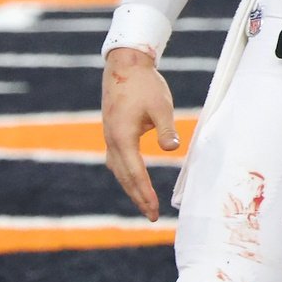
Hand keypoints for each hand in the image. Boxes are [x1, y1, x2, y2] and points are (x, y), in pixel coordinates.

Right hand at [101, 47, 179, 220]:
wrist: (125, 65)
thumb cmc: (144, 84)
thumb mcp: (161, 105)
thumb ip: (166, 129)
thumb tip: (172, 149)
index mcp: (122, 138)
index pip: (135, 173)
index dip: (145, 193)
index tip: (154, 210)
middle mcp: (112, 141)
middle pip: (125, 177)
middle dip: (137, 197)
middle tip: (151, 215)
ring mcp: (109, 137)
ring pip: (119, 170)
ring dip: (130, 187)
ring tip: (143, 202)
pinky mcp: (112, 132)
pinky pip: (117, 160)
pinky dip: (126, 173)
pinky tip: (133, 179)